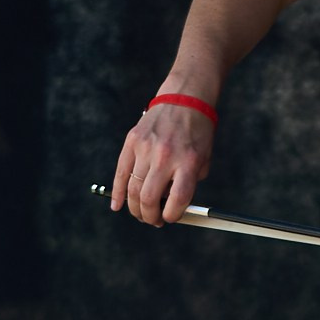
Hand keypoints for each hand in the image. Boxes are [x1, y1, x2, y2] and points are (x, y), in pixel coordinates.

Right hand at [111, 99, 214, 224]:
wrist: (184, 99)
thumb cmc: (197, 132)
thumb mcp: (203, 159)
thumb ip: (188, 183)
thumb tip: (171, 207)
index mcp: (187, 161)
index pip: (177, 199)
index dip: (173, 215)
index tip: (171, 217)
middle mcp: (165, 156)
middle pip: (149, 198)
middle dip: (150, 217)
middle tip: (154, 220)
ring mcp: (145, 148)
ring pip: (133, 189)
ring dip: (136, 208)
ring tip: (142, 213)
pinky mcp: (132, 141)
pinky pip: (120, 172)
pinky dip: (117, 193)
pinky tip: (117, 205)